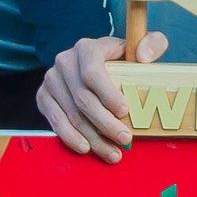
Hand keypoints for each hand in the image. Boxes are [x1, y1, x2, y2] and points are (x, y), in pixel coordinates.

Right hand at [39, 32, 146, 159]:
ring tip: (113, 153)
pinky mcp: (43, 96)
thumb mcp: (138, 47)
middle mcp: (64, 61)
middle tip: (125, 139)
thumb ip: (152, 44)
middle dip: (105, 123)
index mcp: (87, 48)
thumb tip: (143, 57)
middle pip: (82, 99)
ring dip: (92, 138)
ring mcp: (51, 80)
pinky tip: (86, 148)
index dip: (107, 94)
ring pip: (71, 115)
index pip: (92, 73)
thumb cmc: (120, 59)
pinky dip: (70, 137)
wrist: (93, 64)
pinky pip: (55, 121)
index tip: (125, 112)